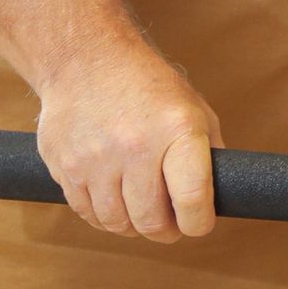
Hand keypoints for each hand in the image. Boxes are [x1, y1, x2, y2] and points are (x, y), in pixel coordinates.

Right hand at [35, 40, 223, 244]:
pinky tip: (113, 197)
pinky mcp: (65, 166)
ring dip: (133, 225)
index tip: (197, 222)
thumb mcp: (193, 109)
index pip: (192, 200)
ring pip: (118, 224)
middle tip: (169, 223)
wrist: (85, 58)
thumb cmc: (147, 86)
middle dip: (166, 230)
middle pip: (152, 221)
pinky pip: (87, 213)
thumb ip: (210, 154)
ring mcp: (95, 158)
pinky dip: (103, 215)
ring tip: (139, 207)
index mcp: (176, 129)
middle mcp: (135, 145)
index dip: (198, 223)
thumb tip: (222, 197)